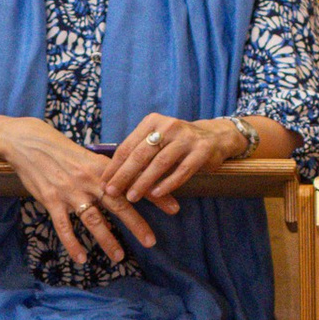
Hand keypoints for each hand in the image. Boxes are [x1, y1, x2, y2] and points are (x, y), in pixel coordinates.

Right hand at [0, 116, 157, 268]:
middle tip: (151, 242)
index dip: (155, 195)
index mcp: (101, 168)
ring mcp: (70, 191)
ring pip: (93, 220)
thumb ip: (105, 175)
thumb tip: (124, 194)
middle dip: (136, 224)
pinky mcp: (51, 200)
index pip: (134, 183)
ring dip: (107, 240)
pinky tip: (81, 258)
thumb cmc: (60, 150)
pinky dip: (72, 243)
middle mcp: (89, 180)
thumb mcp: (86, 157)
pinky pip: (64, 227)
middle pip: (118, 204)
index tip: (174, 208)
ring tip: (119, 256)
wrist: (28, 141)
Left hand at [98, 111, 230, 211]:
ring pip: (160, 163)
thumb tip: (111, 175)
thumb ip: (138, 152)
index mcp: (152, 122)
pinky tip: (156, 195)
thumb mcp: (157, 140)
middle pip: (141, 154)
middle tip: (111, 191)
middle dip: (124, 175)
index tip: (104, 182)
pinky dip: (168, 184)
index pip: (128, 146)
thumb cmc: (177, 142)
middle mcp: (168, 126)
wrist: (215, 137)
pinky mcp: (201, 151)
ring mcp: (186, 138)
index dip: (114, 165)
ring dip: (144, 182)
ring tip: (132, 197)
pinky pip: (182, 170)